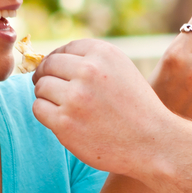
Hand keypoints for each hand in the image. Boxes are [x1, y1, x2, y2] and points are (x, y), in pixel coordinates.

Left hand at [32, 39, 172, 175]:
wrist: (153, 143)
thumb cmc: (136, 109)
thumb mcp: (121, 71)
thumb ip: (92, 62)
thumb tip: (50, 61)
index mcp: (103, 53)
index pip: (64, 49)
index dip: (58, 62)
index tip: (60, 75)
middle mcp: (88, 70)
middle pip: (48, 66)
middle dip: (48, 78)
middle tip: (56, 92)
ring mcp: (75, 97)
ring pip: (41, 87)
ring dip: (47, 97)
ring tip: (65, 108)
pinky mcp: (65, 122)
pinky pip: (39, 109)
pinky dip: (47, 114)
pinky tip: (64, 121)